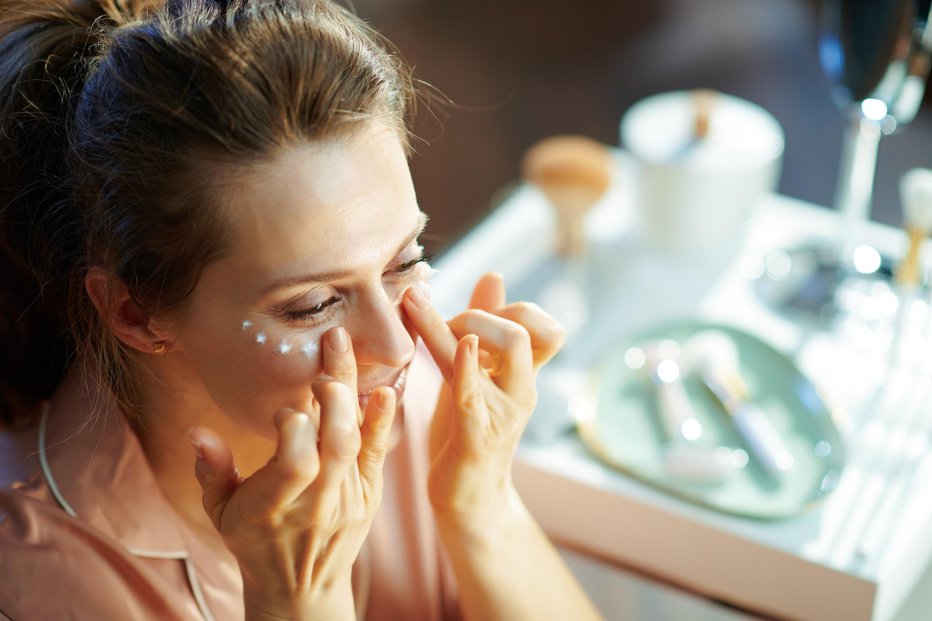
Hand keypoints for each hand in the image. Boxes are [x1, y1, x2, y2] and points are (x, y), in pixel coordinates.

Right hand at [187, 327, 394, 620]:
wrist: (301, 589)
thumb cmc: (254, 541)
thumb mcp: (221, 512)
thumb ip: (211, 471)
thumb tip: (197, 431)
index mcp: (275, 505)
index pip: (296, 460)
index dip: (293, 425)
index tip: (285, 410)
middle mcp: (317, 502)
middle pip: (335, 444)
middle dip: (333, 399)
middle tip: (323, 367)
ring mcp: (348, 499)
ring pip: (357, 442)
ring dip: (352, 396)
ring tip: (342, 353)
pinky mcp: (369, 495)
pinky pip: (377, 455)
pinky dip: (382, 422)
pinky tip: (385, 391)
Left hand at [402, 273, 564, 532]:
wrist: (466, 496)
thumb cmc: (470, 429)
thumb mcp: (477, 373)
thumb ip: (485, 327)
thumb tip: (494, 274)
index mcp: (524, 376)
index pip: (546, 328)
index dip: (511, 311)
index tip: (472, 318)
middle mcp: (521, 391)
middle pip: (526, 330)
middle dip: (481, 315)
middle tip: (447, 330)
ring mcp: (504, 412)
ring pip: (509, 348)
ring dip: (466, 325)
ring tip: (432, 322)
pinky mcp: (476, 434)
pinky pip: (474, 392)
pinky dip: (469, 365)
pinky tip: (463, 346)